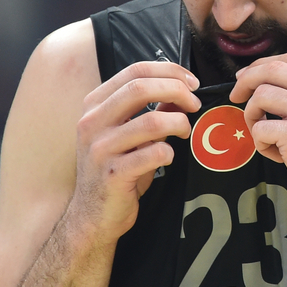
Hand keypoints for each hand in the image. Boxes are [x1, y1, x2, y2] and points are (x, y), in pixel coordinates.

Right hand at [67, 61, 199, 241]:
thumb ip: (150, 112)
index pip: (135, 71)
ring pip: (151, 121)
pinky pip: (153, 153)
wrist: (93, 215)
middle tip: (194, 104)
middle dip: (177, 91)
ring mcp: (100, 148)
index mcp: (95, 105)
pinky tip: (168, 157)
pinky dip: (169, 152)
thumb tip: (181, 92)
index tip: (191, 82)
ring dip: (178, 123)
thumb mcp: (128, 135)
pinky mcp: (112, 174)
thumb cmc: (115, 170)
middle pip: (141, 88)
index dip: (169, 71)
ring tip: (184, 132)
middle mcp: (92, 122)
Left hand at [229, 53, 286, 221]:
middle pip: (271, 69)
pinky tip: (276, 153)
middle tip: (237, 96)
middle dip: (246, 81)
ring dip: (253, 116)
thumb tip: (269, 74)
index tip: (247, 76)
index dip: (261, 65)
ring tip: (266, 134)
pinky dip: (260, 143)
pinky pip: (259, 128)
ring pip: (260, 96)